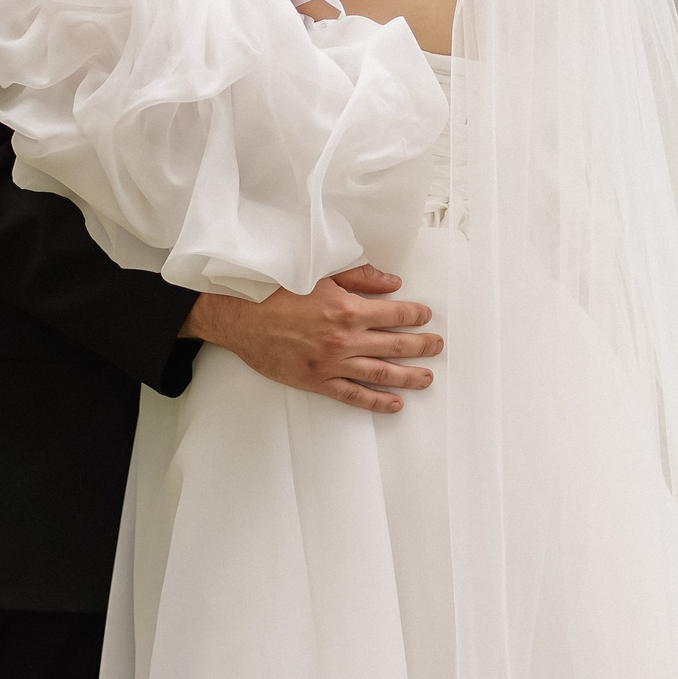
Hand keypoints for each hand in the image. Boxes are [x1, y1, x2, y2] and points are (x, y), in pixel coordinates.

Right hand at [183, 264, 440, 413]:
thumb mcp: (322, 274)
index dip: (416, 315)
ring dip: (408, 377)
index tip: (426, 317)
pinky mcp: (317, 381)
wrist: (240, 316)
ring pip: (380, 374)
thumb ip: (361, 279)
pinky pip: (353, 395)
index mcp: (349, 309)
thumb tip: (393, 284)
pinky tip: (394, 403)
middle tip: (437, 347)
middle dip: (421, 346)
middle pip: (395, 345)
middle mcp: (345, 339)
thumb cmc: (277, 292)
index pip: (396, 314)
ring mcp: (332, 364)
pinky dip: (376, 402)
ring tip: (427, 378)